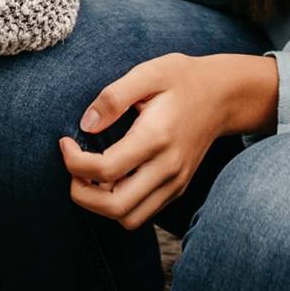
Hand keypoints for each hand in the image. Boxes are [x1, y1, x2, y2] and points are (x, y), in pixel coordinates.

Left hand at [58, 53, 276, 230]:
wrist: (223, 95)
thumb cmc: (182, 78)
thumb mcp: (149, 72)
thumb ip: (114, 96)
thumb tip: (85, 125)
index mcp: (156, 137)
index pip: (105, 170)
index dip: (74, 162)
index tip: (66, 142)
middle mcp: (168, 167)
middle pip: (115, 206)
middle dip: (81, 194)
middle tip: (73, 167)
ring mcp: (175, 182)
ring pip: (129, 218)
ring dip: (100, 205)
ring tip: (91, 176)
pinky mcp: (178, 188)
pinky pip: (142, 213)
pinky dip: (119, 205)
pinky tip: (112, 178)